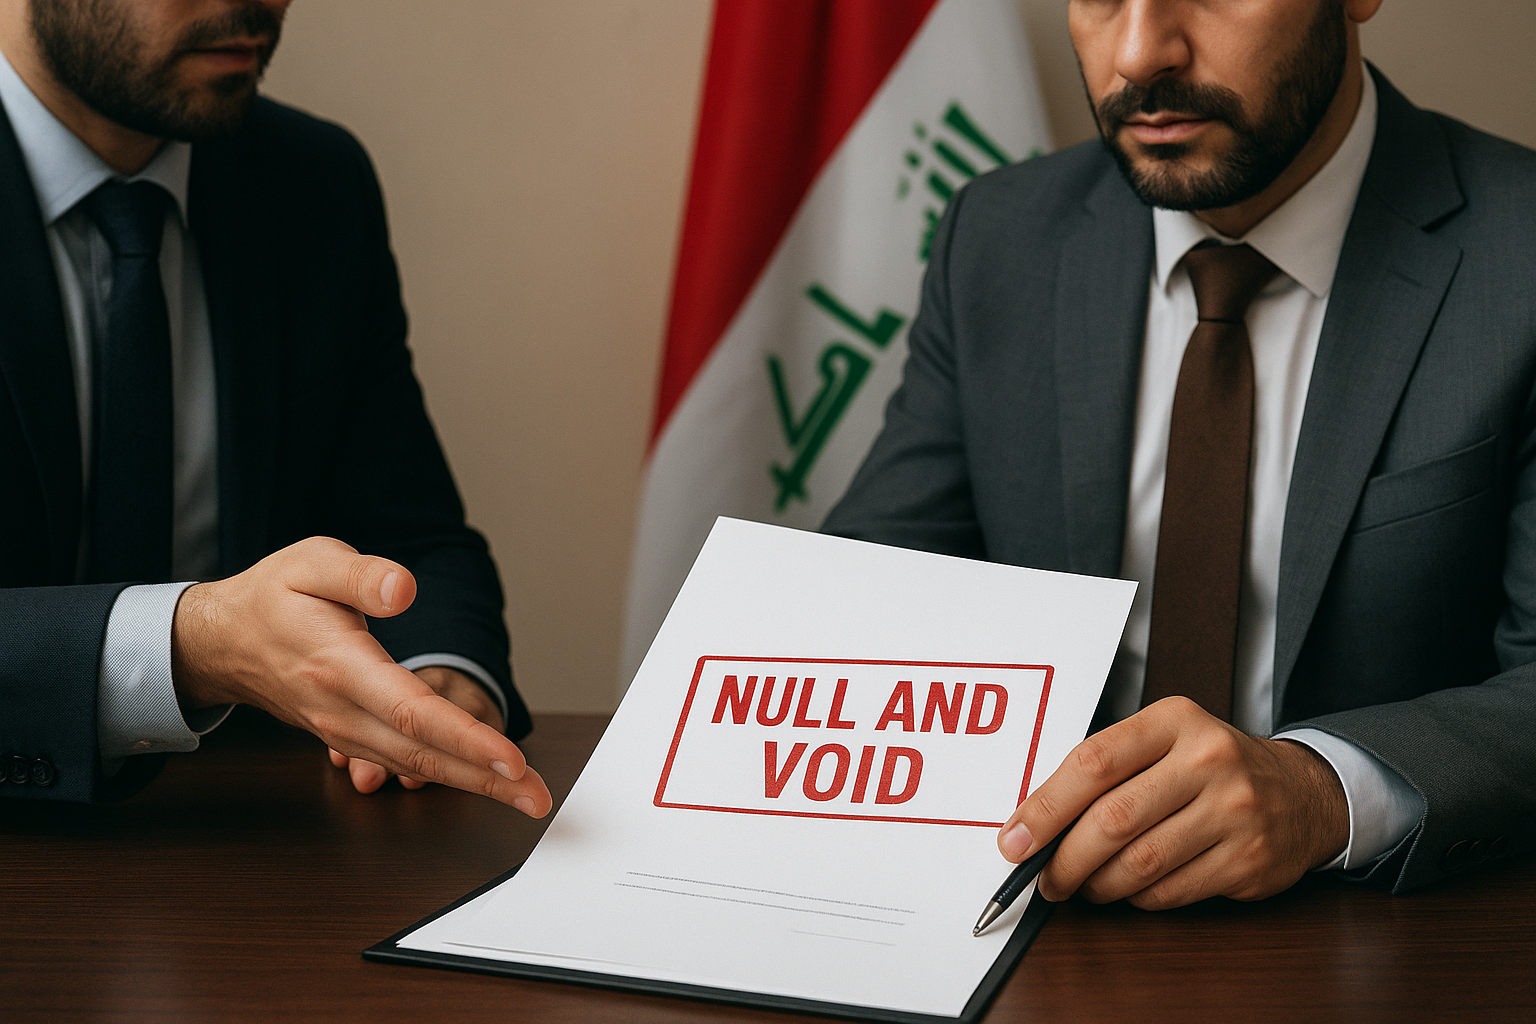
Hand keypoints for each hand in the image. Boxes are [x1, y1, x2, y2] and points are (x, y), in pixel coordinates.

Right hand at [172, 536, 550, 816]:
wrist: (224, 641)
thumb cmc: (274, 597)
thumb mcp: (312, 563)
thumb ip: (361, 576)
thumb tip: (404, 590)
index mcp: (339, 665)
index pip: (411, 712)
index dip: (465, 738)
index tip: (511, 759)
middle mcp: (343, 709)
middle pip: (422, 754)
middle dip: (486, 780)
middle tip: (538, 799)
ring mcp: (345, 731)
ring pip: (415, 767)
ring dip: (474, 785)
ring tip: (526, 797)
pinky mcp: (350, 738)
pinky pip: (403, 764)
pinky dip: (447, 776)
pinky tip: (484, 783)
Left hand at [997, 696, 1347, 908]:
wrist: (1303, 792)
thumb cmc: (1212, 766)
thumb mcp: (1164, 740)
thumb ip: (1106, 770)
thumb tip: (1035, 822)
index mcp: (1175, 720)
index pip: (1093, 763)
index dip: (1045, 807)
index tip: (1014, 838)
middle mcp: (1208, 760)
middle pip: (1113, 819)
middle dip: (1064, 858)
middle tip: (1044, 877)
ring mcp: (1234, 811)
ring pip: (1139, 863)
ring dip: (1097, 884)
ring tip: (1082, 885)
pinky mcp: (1249, 860)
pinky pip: (1170, 891)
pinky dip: (1137, 898)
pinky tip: (1129, 889)